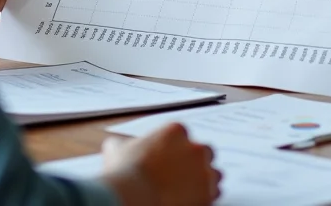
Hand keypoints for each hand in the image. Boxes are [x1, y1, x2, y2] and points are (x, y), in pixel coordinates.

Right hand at [101, 124, 220, 205]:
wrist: (134, 196)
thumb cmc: (125, 172)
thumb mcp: (117, 151)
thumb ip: (122, 145)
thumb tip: (115, 145)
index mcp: (176, 131)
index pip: (183, 136)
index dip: (175, 149)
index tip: (167, 160)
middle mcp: (195, 148)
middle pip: (204, 152)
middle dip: (194, 163)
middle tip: (179, 175)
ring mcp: (204, 171)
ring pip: (213, 173)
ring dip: (203, 179)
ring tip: (186, 191)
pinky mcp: (208, 193)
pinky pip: (215, 192)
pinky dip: (206, 196)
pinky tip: (191, 200)